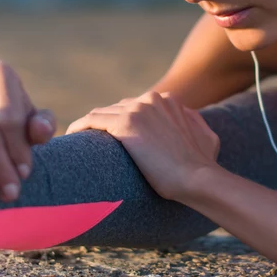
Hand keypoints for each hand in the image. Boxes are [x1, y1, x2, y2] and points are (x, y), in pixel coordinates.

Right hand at [0, 59, 55, 200]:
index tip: (26, 173)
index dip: (18, 146)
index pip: (9, 114)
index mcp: (0, 73)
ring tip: (1, 192)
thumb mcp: (33, 125)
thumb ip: (42, 126)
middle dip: (1, 161)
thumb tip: (40, 128)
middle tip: (12, 191)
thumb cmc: (16, 126)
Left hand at [65, 91, 220, 201]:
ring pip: (102, 114)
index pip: (134, 106)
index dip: (122, 122)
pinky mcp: (124, 123)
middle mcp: (151, 99)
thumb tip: (187, 121)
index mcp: (168, 99)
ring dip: (90, 128)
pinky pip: (91, 121)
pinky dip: (79, 128)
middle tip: (95, 144)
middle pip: (117, 108)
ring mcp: (137, 109)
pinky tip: (71, 139)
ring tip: (79, 145)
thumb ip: (191, 121)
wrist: (198, 177)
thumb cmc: (203, 164)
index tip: (113, 139)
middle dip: (106, 124)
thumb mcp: (204, 134)